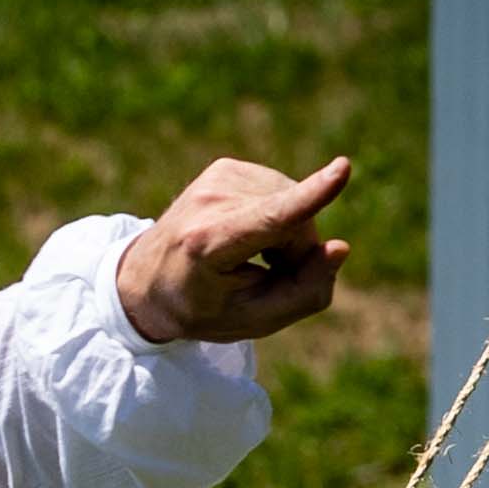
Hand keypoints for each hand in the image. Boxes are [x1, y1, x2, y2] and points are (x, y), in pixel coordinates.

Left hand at [115, 153, 353, 347]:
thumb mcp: (249, 320)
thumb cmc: (200, 307)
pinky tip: (246, 237)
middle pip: (296, 225)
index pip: (270, 218)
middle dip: (296, 255)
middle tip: (260, 279)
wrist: (144, 279)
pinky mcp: (227, 167)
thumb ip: (302, 293)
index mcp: (208, 244)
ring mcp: (218, 176)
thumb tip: (340, 248)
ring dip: (287, 237)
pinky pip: (281, 194)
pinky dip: (276, 219)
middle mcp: (211, 201)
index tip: (343, 168)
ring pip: (294, 205)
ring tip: (247, 259)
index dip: (310, 197)